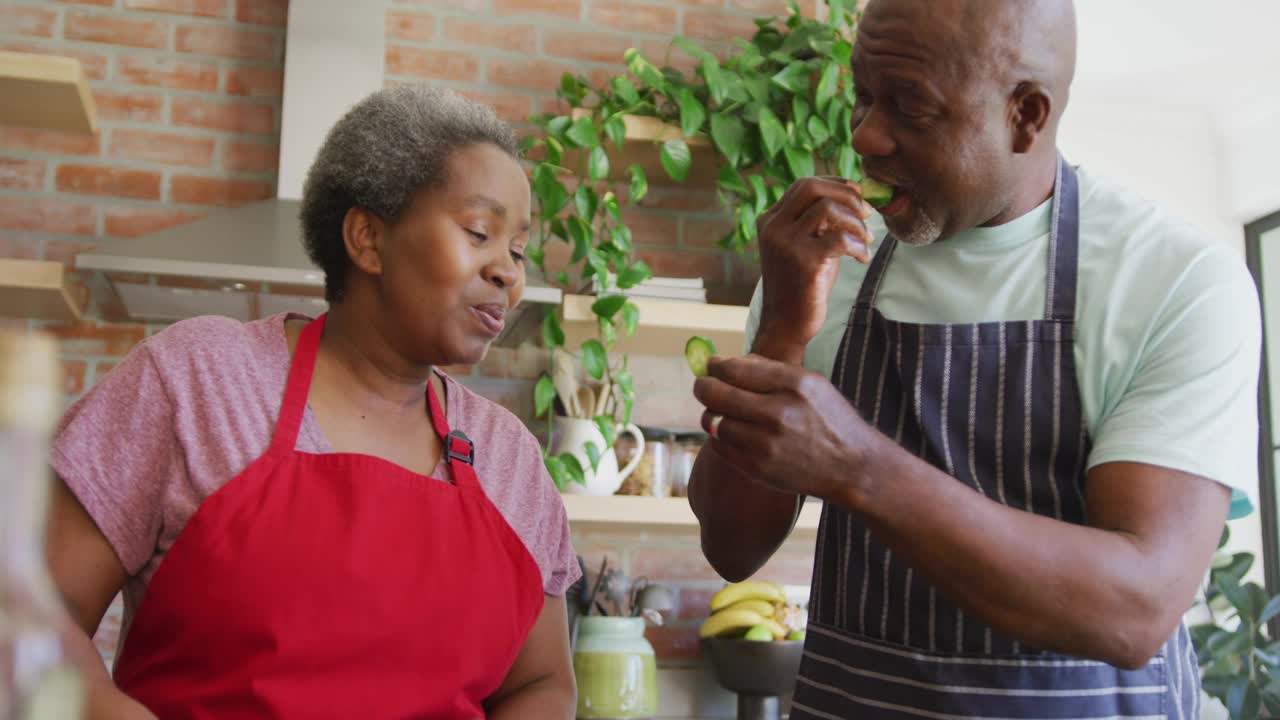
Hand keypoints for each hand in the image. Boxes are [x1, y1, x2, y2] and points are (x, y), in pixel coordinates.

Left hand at [693, 354, 878, 502]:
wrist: (850, 466)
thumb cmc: (828, 418)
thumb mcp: (810, 382)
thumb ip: (768, 369)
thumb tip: (726, 361)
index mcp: (792, 385)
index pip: (733, 369)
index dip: (714, 366)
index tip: (711, 365)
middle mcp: (777, 414)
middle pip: (715, 394)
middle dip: (703, 386)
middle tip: (704, 385)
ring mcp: (765, 444)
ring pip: (713, 421)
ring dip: (712, 413)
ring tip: (722, 411)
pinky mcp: (757, 468)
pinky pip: (720, 446)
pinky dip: (720, 436)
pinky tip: (734, 432)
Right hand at [755, 177, 873, 359]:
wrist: (786, 326)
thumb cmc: (802, 286)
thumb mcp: (807, 246)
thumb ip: (821, 222)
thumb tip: (854, 196)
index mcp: (771, 220)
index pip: (804, 185)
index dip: (836, 185)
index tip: (858, 198)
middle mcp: (774, 227)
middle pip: (812, 187)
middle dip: (846, 195)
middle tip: (866, 213)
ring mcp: (786, 243)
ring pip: (828, 209)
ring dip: (856, 222)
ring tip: (865, 240)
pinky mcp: (803, 262)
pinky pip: (840, 239)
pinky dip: (859, 246)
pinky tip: (862, 258)